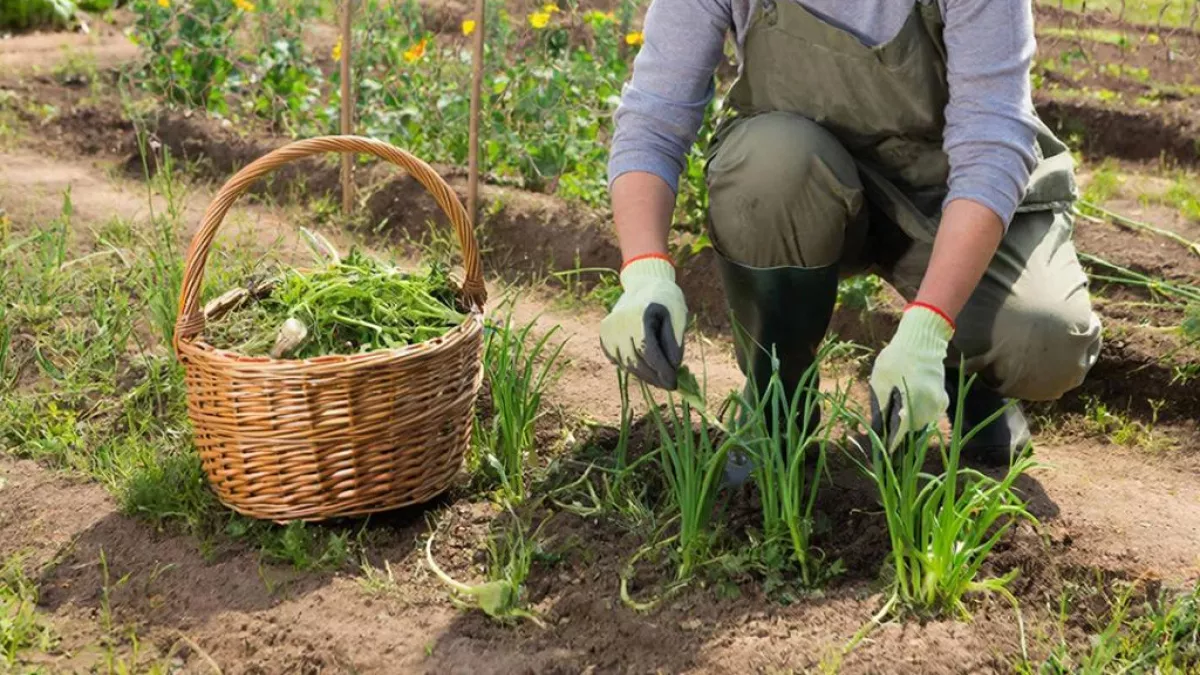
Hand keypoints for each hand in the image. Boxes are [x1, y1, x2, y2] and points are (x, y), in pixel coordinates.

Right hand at [600, 256, 687, 389]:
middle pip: (636, 361)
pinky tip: (645, 368)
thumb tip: (673, 366)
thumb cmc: (666, 300)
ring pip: (625, 363)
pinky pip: (616, 358)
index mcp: (639, 315)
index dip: (662, 371)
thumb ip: (674, 341)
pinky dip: (630, 366)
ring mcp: (608, 328)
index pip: (650, 352)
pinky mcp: (604, 333)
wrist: (645, 283)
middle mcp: (619, 322)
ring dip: (643, 375)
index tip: (673, 383)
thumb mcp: (677, 316)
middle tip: (668, 385)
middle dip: (654, 377)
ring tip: (659, 379)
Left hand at [868, 303, 953, 449]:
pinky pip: (929, 414)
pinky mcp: (943, 400)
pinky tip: (910, 400)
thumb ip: (880, 407)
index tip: (884, 452)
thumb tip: (877, 429)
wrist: (922, 341)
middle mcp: (928, 407)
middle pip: (910, 428)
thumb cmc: (896, 359)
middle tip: (886, 424)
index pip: (900, 433)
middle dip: (898, 428)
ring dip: (908, 420)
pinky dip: (919, 412)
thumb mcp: (880, 381)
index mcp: (911, 402)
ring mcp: (938, 405)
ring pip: (920, 422)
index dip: (890, 443)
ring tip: (898, 409)